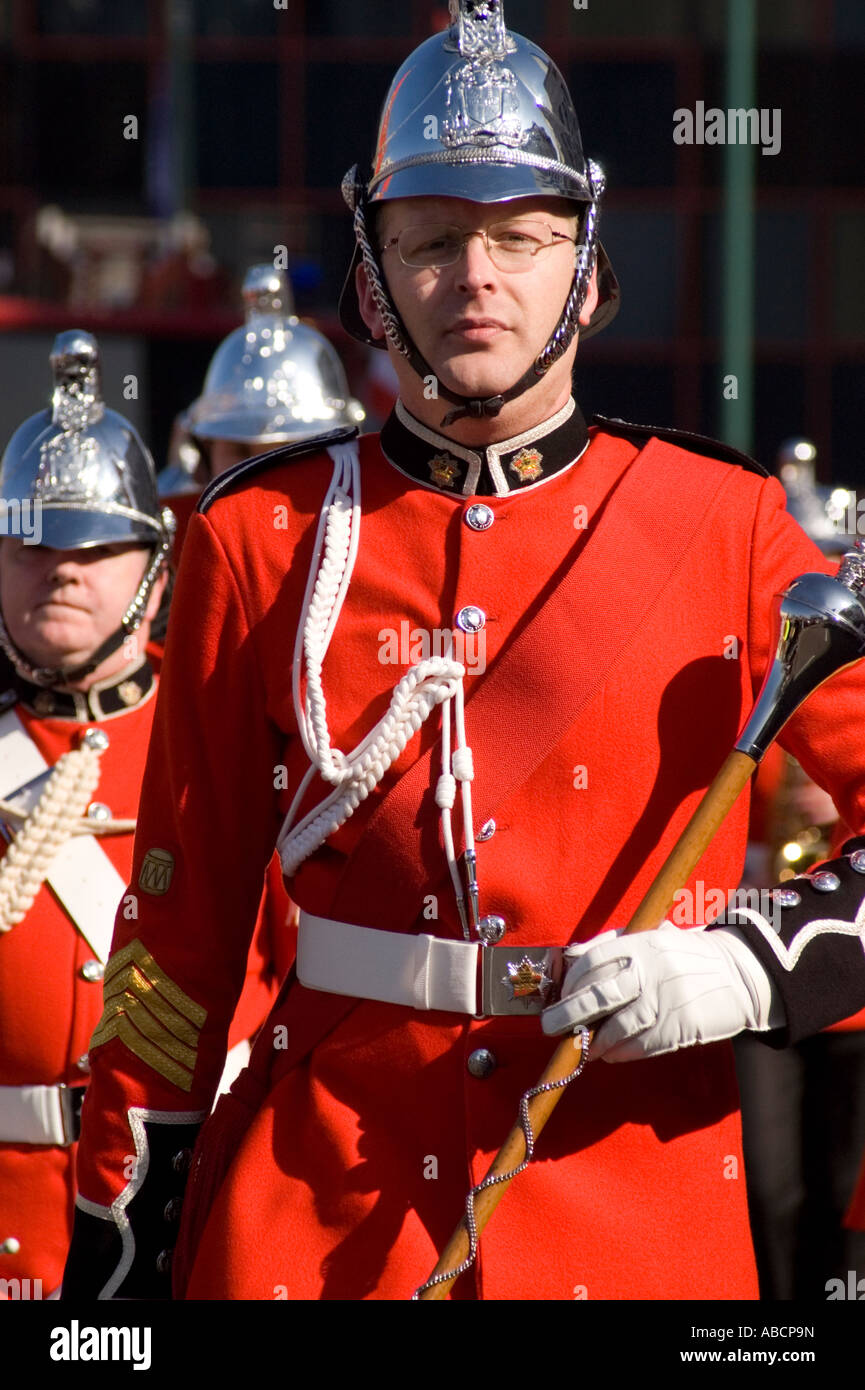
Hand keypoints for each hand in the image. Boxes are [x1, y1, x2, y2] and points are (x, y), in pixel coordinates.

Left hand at [541, 922, 781, 1060]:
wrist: (738, 972)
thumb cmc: (684, 956)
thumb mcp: (652, 937)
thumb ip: (613, 944)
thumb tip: (572, 956)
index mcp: (642, 943)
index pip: (592, 963)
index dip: (571, 983)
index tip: (560, 996)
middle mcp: (652, 969)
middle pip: (598, 996)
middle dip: (569, 1015)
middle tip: (552, 1028)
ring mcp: (667, 999)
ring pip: (618, 1027)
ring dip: (594, 1042)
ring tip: (583, 1047)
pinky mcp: (681, 1026)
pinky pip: (642, 1045)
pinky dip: (621, 1052)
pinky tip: (611, 1053)